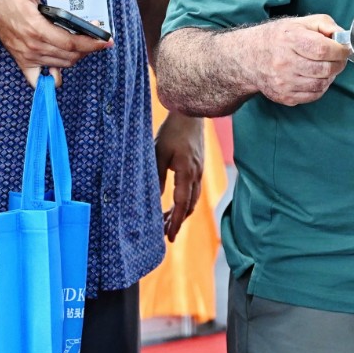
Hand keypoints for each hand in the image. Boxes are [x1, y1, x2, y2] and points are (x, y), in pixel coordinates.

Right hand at [0, 0, 111, 85]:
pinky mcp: (22, 61)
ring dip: (75, 58)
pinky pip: (38, 79)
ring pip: (60, 66)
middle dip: (88, 48)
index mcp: (37, 28)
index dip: (92, 43)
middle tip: (97, 38)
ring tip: (82, 45)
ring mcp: (27, 56)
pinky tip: (60, 68)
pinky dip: (52, 77)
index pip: (72, 43)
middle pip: (70, 56)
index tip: (107, 41)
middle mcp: (33, 46)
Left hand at [157, 112, 205, 240]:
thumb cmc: (172, 131)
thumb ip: (156, 176)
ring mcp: (199, 171)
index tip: (170, 237)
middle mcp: (196, 174)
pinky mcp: (198, 166)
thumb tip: (154, 199)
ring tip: (168, 221)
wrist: (190, 114)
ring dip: (182, 212)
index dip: (176, 223)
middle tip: (166, 233)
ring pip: (193, 199)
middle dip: (178, 221)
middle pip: (189, 206)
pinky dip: (186, 200)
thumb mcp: (158, 153)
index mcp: (186, 172)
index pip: (182, 205)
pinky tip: (176, 202)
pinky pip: (194, 190)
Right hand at [244, 14, 349, 106]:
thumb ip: (324, 24)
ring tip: (327, 68)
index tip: (344, 49)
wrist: (247, 58)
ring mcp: (283, 82)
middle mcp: (284, 62)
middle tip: (339, 59)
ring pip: (321, 84)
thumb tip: (342, 36)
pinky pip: (313, 95)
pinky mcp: (284, 96)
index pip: (323, 49)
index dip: (340, 50)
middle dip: (339, 64)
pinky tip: (316, 77)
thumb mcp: (298, 23)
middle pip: (325, 69)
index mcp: (289, 39)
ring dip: (330, 76)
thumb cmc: (276, 38)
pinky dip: (321, 87)